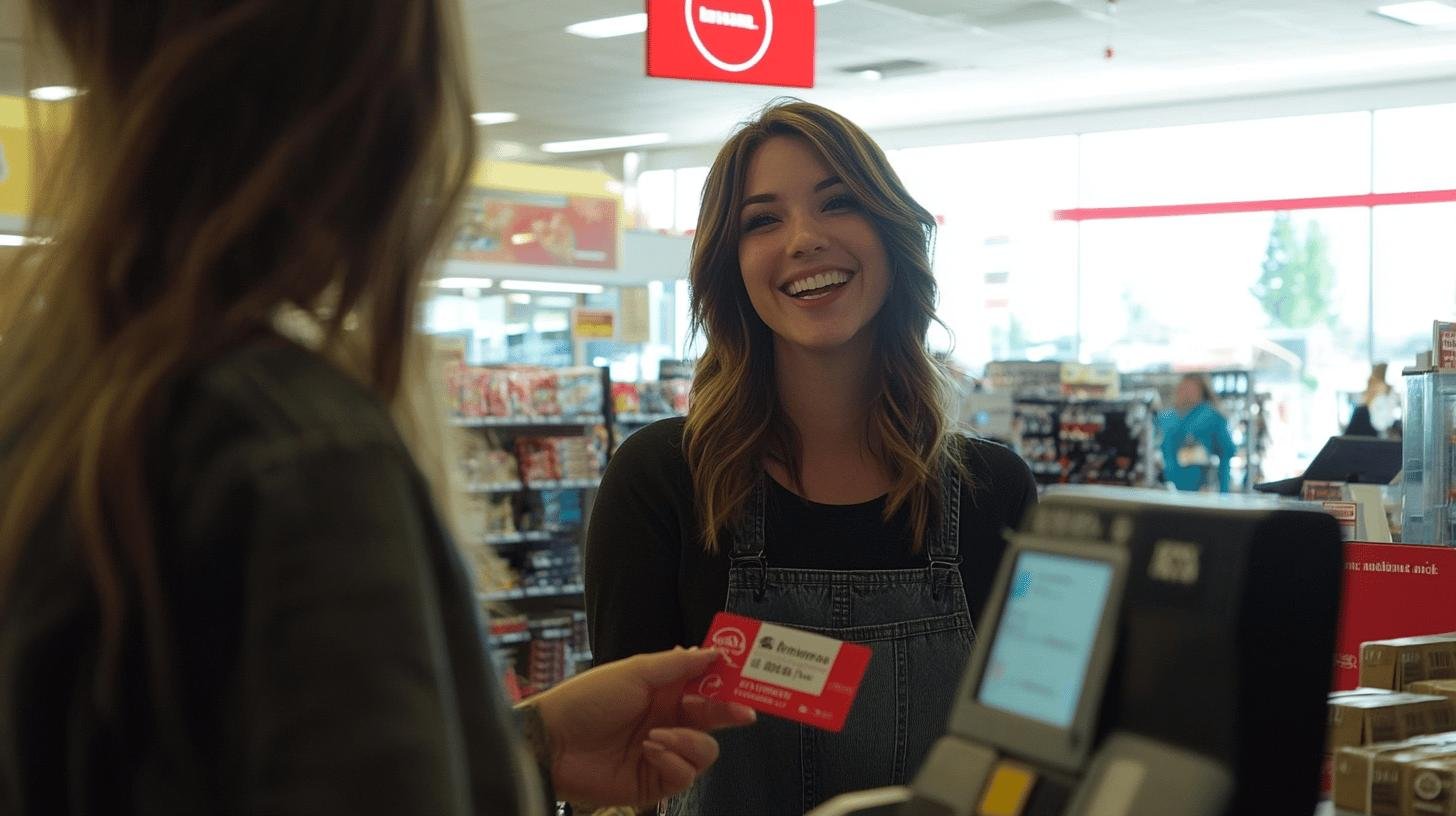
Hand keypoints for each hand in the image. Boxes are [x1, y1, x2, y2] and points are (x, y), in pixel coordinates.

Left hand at [520, 647, 755, 807]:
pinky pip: (684, 776)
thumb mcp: (635, 671)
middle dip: (727, 714)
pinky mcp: (653, 783)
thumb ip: (679, 665)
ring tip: (659, 736)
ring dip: (689, 742)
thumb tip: (714, 652)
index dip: (728, 683)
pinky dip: (673, 763)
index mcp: (664, 691)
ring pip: (705, 751)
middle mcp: (667, 721)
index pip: (707, 687)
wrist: (553, 742)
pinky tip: (650, 751)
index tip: (748, 678)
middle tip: (740, 712)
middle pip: (714, 719)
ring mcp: (662, 753)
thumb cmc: (587, 699)